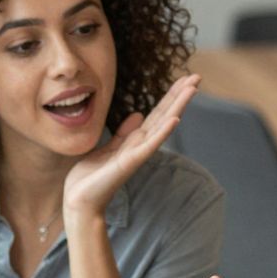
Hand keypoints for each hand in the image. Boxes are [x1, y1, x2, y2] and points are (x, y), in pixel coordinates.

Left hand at [62, 74, 198, 216]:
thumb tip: (137, 114)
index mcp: (135, 141)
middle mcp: (140, 146)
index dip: (170, 95)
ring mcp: (137, 154)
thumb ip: (123, 133)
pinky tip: (175, 120)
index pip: (157, 114)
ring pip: (162, 125)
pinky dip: (162, 134)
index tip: (185, 79)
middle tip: (197, 76)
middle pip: (165, 115)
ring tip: (191, 89)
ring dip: (178, 107)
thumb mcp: (108, 147)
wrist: (79, 201)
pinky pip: (148, 146)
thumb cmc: (90, 178)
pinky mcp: (129, 163)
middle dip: (180, 96)